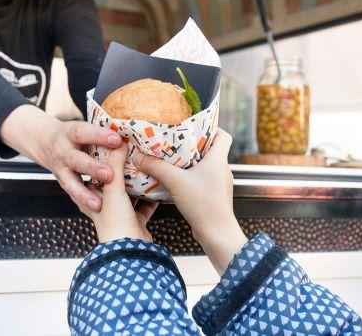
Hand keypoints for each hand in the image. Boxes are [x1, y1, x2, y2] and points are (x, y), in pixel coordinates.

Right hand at [0, 105, 122, 212]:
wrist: (44, 141)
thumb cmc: (75, 134)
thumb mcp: (83, 128)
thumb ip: (101, 134)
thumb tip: (126, 137)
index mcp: (69, 133)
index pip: (84, 132)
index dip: (99, 136)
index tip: (117, 140)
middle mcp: (62, 151)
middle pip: (76, 160)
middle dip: (92, 168)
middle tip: (110, 175)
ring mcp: (59, 168)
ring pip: (70, 183)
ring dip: (84, 194)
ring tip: (98, 205)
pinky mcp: (62, 182)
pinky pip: (72, 194)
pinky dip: (82, 202)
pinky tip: (95, 211)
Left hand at [82, 143, 157, 242]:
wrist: (129, 252)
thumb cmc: (115, 223)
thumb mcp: (112, 189)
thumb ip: (115, 166)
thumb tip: (119, 142)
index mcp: (91, 198)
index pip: (92, 175)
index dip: (98, 160)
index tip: (109, 145)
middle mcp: (104, 207)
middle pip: (111, 184)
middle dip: (120, 171)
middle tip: (130, 154)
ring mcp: (120, 216)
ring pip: (128, 195)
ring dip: (136, 183)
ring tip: (145, 166)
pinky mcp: (135, 223)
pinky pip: (144, 207)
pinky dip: (151, 198)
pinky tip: (159, 187)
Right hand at [133, 128, 246, 274]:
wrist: (216, 234)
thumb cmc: (203, 205)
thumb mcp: (175, 181)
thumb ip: (156, 167)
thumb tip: (138, 156)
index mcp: (219, 159)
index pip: (223, 135)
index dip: (211, 128)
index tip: (194, 126)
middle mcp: (222, 169)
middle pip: (211, 149)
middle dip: (193, 144)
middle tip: (175, 141)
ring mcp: (218, 184)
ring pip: (205, 165)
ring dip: (189, 161)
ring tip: (171, 159)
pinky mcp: (213, 196)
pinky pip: (201, 179)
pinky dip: (189, 176)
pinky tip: (174, 180)